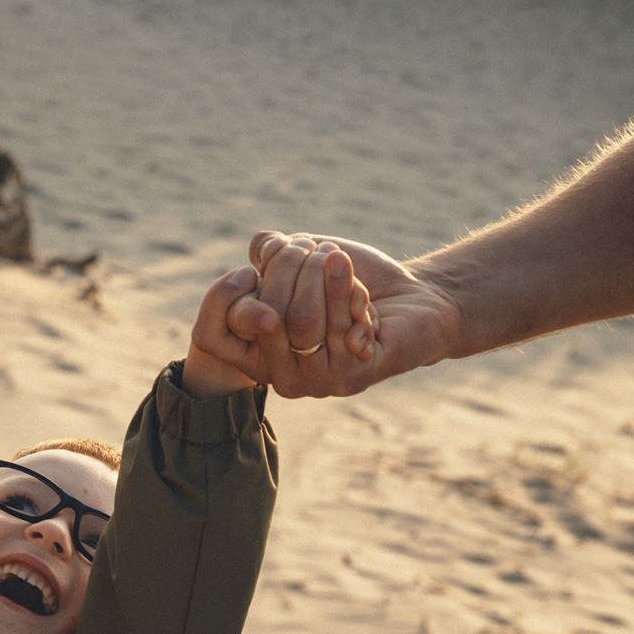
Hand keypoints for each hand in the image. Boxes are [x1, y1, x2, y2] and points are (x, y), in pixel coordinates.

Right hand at [195, 232, 460, 398]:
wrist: (416, 299)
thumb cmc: (354, 278)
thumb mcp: (306, 256)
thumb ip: (272, 251)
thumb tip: (262, 250)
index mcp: (259, 350)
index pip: (217, 329)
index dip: (232, 290)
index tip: (264, 259)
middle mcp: (281, 375)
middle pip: (267, 316)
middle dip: (292, 267)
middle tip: (320, 249)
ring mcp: (316, 383)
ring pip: (303, 322)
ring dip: (325, 277)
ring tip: (340, 259)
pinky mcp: (351, 378)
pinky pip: (341, 330)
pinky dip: (351, 296)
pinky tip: (364, 289)